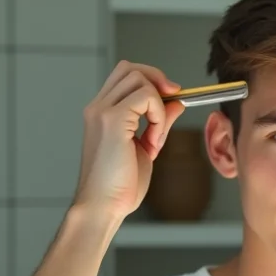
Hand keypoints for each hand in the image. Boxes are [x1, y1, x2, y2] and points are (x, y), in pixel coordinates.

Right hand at [71, 60, 185, 221]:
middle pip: (131, 69)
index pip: (126, 76)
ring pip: (139, 78)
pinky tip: (154, 141)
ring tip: (156, 135)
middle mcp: (98, 107)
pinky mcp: (112, 120)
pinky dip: (158, 115)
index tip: (169, 100)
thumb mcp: (147, 147)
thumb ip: (159, 121)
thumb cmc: (120, 185)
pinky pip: (146, 97)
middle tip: (171, 106)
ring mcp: (102, 111)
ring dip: (158, 103)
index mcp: (102, 113)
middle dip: (158, 82)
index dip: (151, 81)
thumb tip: (177, 101)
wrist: (104, 207)